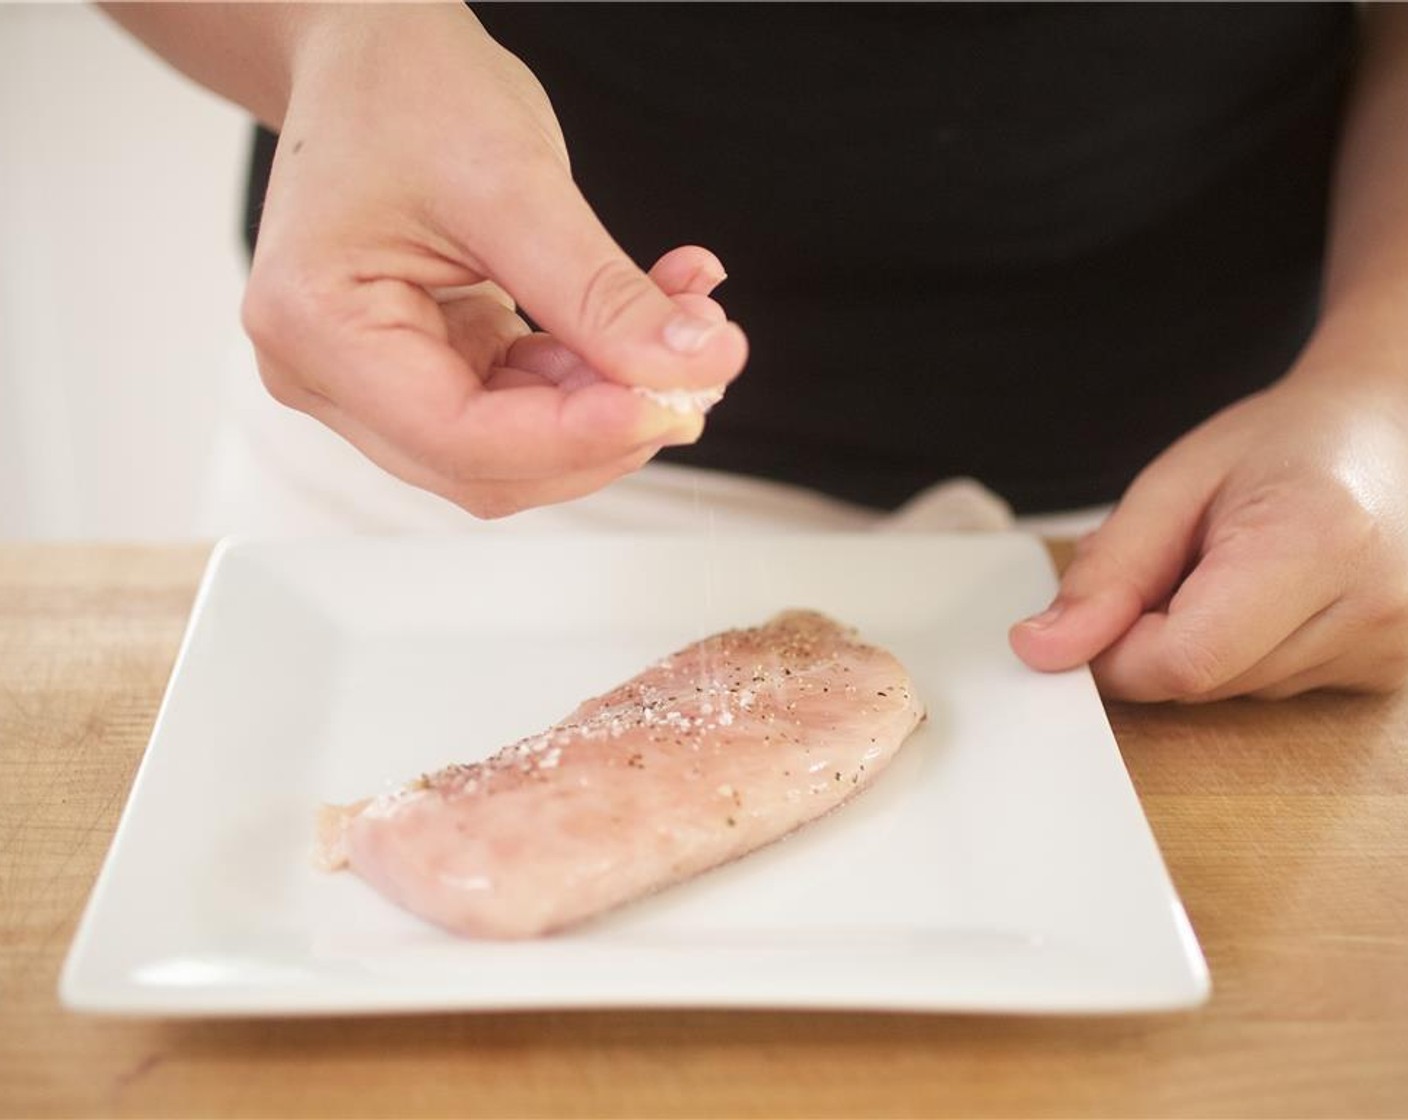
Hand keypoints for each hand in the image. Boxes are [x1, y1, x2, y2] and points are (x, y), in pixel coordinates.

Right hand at [241, 5, 746, 516]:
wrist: (375, 56)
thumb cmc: (408, 91)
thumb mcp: (514, 181)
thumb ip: (602, 294)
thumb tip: (694, 371)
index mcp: (316, 326)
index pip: (459, 436)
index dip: (578, 436)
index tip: (674, 402)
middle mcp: (326, 375)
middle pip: (487, 466)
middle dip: (604, 429)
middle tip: (697, 370)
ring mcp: (371, 383)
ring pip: (514, 452)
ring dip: (609, 405)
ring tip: (684, 327)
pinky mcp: (424, 371)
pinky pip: (522, 410)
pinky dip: (593, 379)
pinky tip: (649, 322)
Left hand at [1009, 375, 1407, 700]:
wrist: (1384, 435)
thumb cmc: (1281, 445)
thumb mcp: (1173, 485)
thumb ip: (1107, 572)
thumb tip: (1045, 650)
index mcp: (1317, 542)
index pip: (1184, 659)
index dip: (1117, 650)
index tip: (1102, 609)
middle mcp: (1372, 608)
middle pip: (1203, 681)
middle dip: (1156, 639)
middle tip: (1182, 565)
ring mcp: (1391, 649)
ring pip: (1230, 694)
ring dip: (1201, 646)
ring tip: (1235, 569)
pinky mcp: (1388, 675)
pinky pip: (1270, 691)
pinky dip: (1244, 654)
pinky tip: (1270, 598)